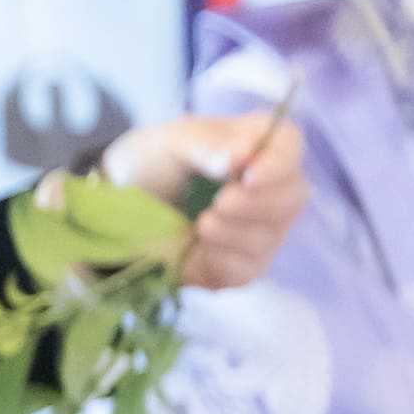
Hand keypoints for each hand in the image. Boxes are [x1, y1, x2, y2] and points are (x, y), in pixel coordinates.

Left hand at [104, 110, 307, 291]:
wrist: (120, 209)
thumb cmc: (152, 164)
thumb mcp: (169, 142)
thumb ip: (207, 144)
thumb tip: (242, 156)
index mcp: (255, 144)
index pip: (289, 145)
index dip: (278, 162)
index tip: (249, 175)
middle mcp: (268, 187)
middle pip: (293, 196)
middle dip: (258, 204)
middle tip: (220, 203)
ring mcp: (261, 229)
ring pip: (271, 237)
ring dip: (232, 233)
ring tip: (199, 224)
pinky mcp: (243, 265)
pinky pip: (247, 270)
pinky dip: (220, 262)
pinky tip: (197, 249)